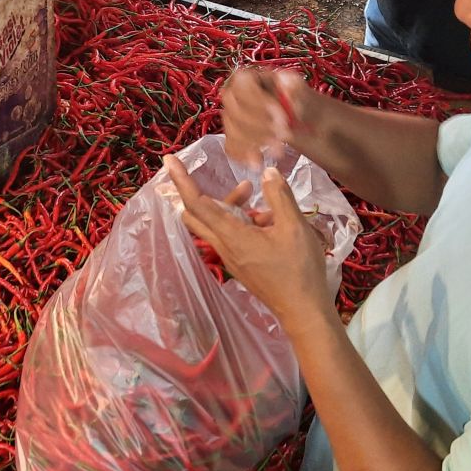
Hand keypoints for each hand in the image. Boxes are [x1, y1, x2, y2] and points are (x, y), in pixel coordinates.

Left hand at [165, 158, 333, 331]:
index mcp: (231, 236)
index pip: (197, 203)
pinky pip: (229, 235)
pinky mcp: (239, 264)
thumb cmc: (299, 269)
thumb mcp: (294, 227)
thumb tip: (267, 173)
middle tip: (210, 175)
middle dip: (200, 191)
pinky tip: (268, 220)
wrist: (301, 310)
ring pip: (216, 224)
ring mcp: (229, 257)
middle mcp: (223, 246)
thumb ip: (279, 197)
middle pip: (197, 214)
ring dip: (231, 206)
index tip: (169, 161)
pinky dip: (241, 221)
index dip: (182, 180)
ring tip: (258, 196)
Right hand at [219, 69, 309, 167]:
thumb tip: (286, 86)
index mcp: (246, 77)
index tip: (281, 116)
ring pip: (231, 130)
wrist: (300, 119)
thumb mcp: (302, 89)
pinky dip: (244, 155)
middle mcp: (233, 95)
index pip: (242, 85)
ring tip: (278, 151)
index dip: (259, 101)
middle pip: (233, 110)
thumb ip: (295, 87)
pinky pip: (230, 146)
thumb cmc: (299, 101)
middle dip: (259, 126)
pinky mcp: (233, 136)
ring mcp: (230, 116)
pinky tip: (259, 162)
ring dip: (255, 143)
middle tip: (284, 135)